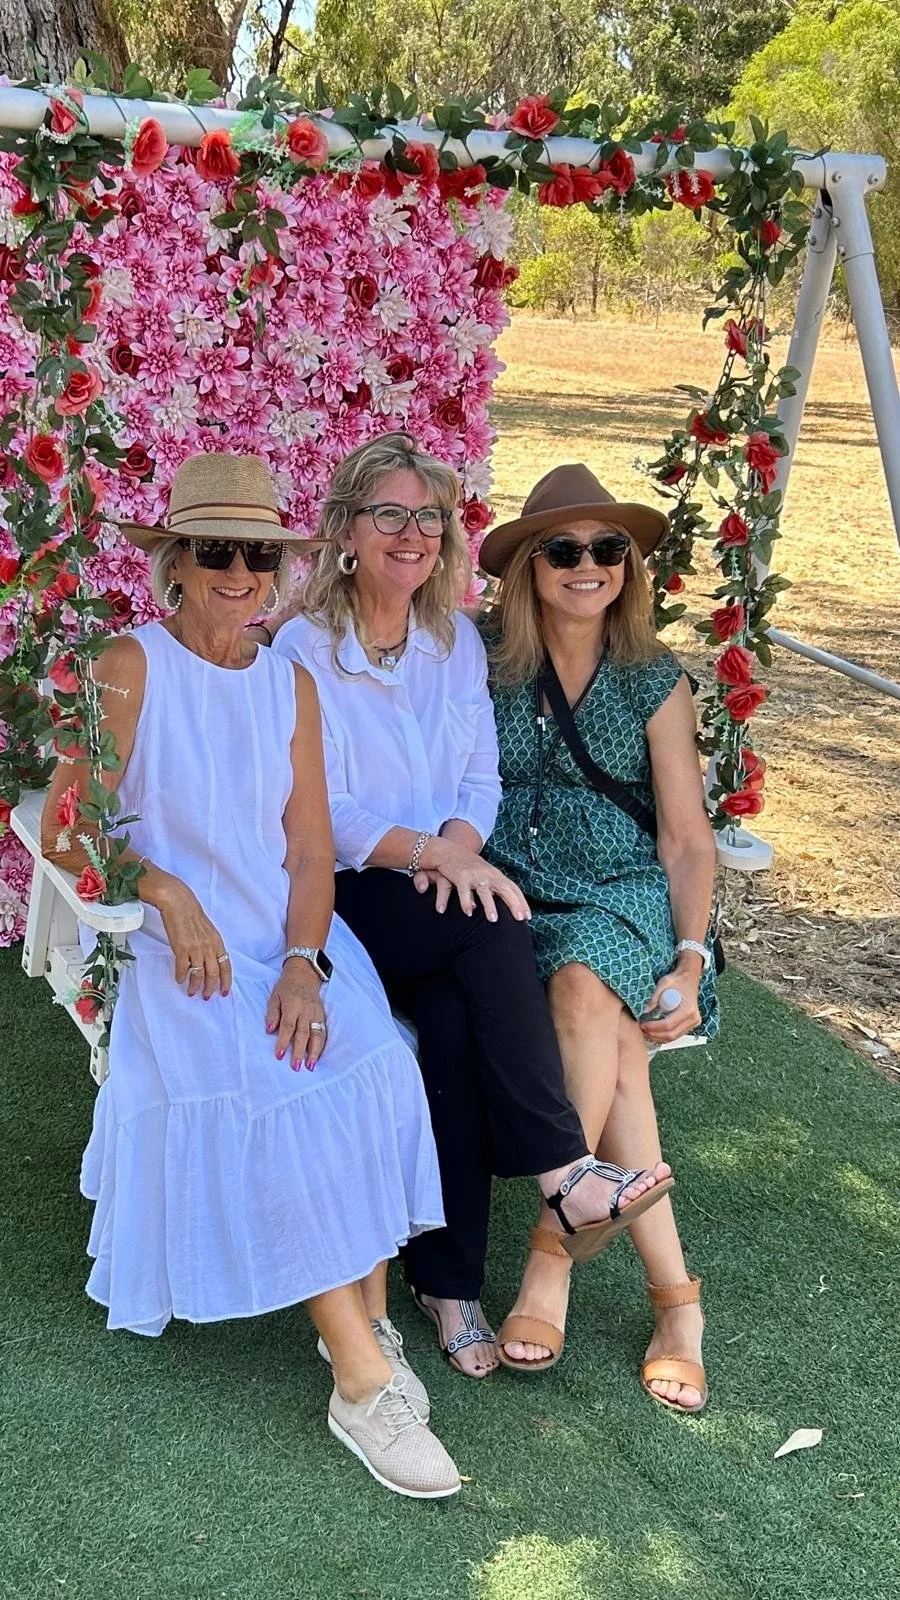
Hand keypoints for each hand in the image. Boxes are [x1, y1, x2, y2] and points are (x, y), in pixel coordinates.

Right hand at [157, 876, 230, 999]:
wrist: (178, 903)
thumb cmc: (192, 914)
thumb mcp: (208, 930)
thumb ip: (210, 945)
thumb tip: (209, 960)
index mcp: (217, 942)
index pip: (226, 966)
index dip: (226, 981)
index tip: (224, 992)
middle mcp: (209, 947)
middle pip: (214, 973)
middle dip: (211, 988)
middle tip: (206, 997)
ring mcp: (195, 948)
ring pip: (198, 974)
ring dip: (195, 986)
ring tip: (192, 992)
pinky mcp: (181, 948)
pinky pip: (182, 968)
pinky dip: (181, 976)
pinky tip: (179, 980)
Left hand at [265, 960, 326, 1069]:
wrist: (304, 975)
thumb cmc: (286, 988)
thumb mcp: (274, 997)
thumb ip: (272, 1014)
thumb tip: (269, 1031)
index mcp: (293, 1005)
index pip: (288, 1026)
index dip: (284, 1041)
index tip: (280, 1055)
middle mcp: (306, 1011)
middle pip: (304, 1034)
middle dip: (300, 1051)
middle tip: (296, 1066)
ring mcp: (316, 1014)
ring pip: (317, 1035)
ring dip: (314, 1052)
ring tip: (310, 1066)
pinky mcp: (322, 1016)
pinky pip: (323, 1033)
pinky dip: (321, 1046)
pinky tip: (317, 1057)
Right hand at [421, 838, 530, 921]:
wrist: (449, 851)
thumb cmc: (469, 866)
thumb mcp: (486, 875)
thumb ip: (495, 889)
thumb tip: (505, 905)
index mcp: (496, 875)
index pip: (513, 888)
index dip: (521, 902)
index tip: (528, 916)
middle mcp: (488, 874)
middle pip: (505, 889)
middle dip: (514, 904)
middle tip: (520, 918)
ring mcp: (475, 875)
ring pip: (484, 891)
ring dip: (489, 905)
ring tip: (493, 919)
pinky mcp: (461, 877)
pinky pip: (464, 891)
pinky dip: (466, 902)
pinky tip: (469, 913)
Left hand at [639, 966, 700, 1044]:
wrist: (688, 979)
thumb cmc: (677, 980)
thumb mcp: (663, 984)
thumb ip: (654, 998)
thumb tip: (645, 1012)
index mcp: (688, 1009)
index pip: (668, 1024)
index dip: (653, 1027)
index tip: (642, 1024)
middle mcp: (693, 1018)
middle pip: (671, 1034)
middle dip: (654, 1035)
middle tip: (642, 1030)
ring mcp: (693, 1023)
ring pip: (673, 1037)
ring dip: (658, 1037)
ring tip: (646, 1032)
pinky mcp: (691, 1024)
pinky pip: (676, 1034)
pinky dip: (664, 1036)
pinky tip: (654, 1032)